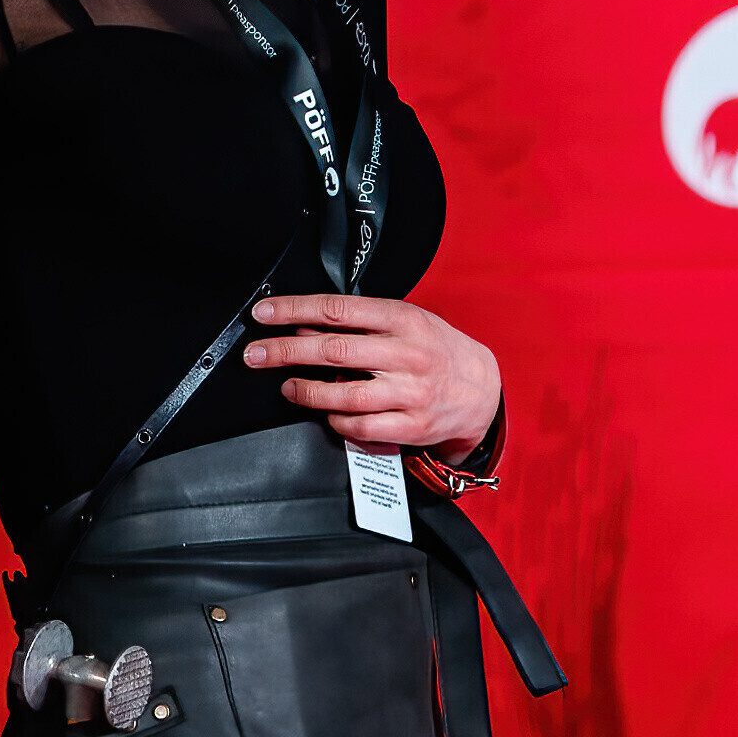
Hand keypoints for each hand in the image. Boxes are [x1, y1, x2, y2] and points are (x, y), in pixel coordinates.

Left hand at [244, 293, 500, 460]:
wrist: (482, 390)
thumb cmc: (436, 349)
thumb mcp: (402, 321)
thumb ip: (358, 323)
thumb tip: (303, 326)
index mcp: (402, 319)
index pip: (337, 310)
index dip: (293, 310)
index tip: (263, 314)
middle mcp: (406, 354)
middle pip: (333, 351)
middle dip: (285, 352)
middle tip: (255, 354)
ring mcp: (410, 392)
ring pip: (345, 393)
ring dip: (306, 391)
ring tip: (287, 387)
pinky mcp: (412, 426)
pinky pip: (362, 426)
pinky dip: (336, 419)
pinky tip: (326, 412)